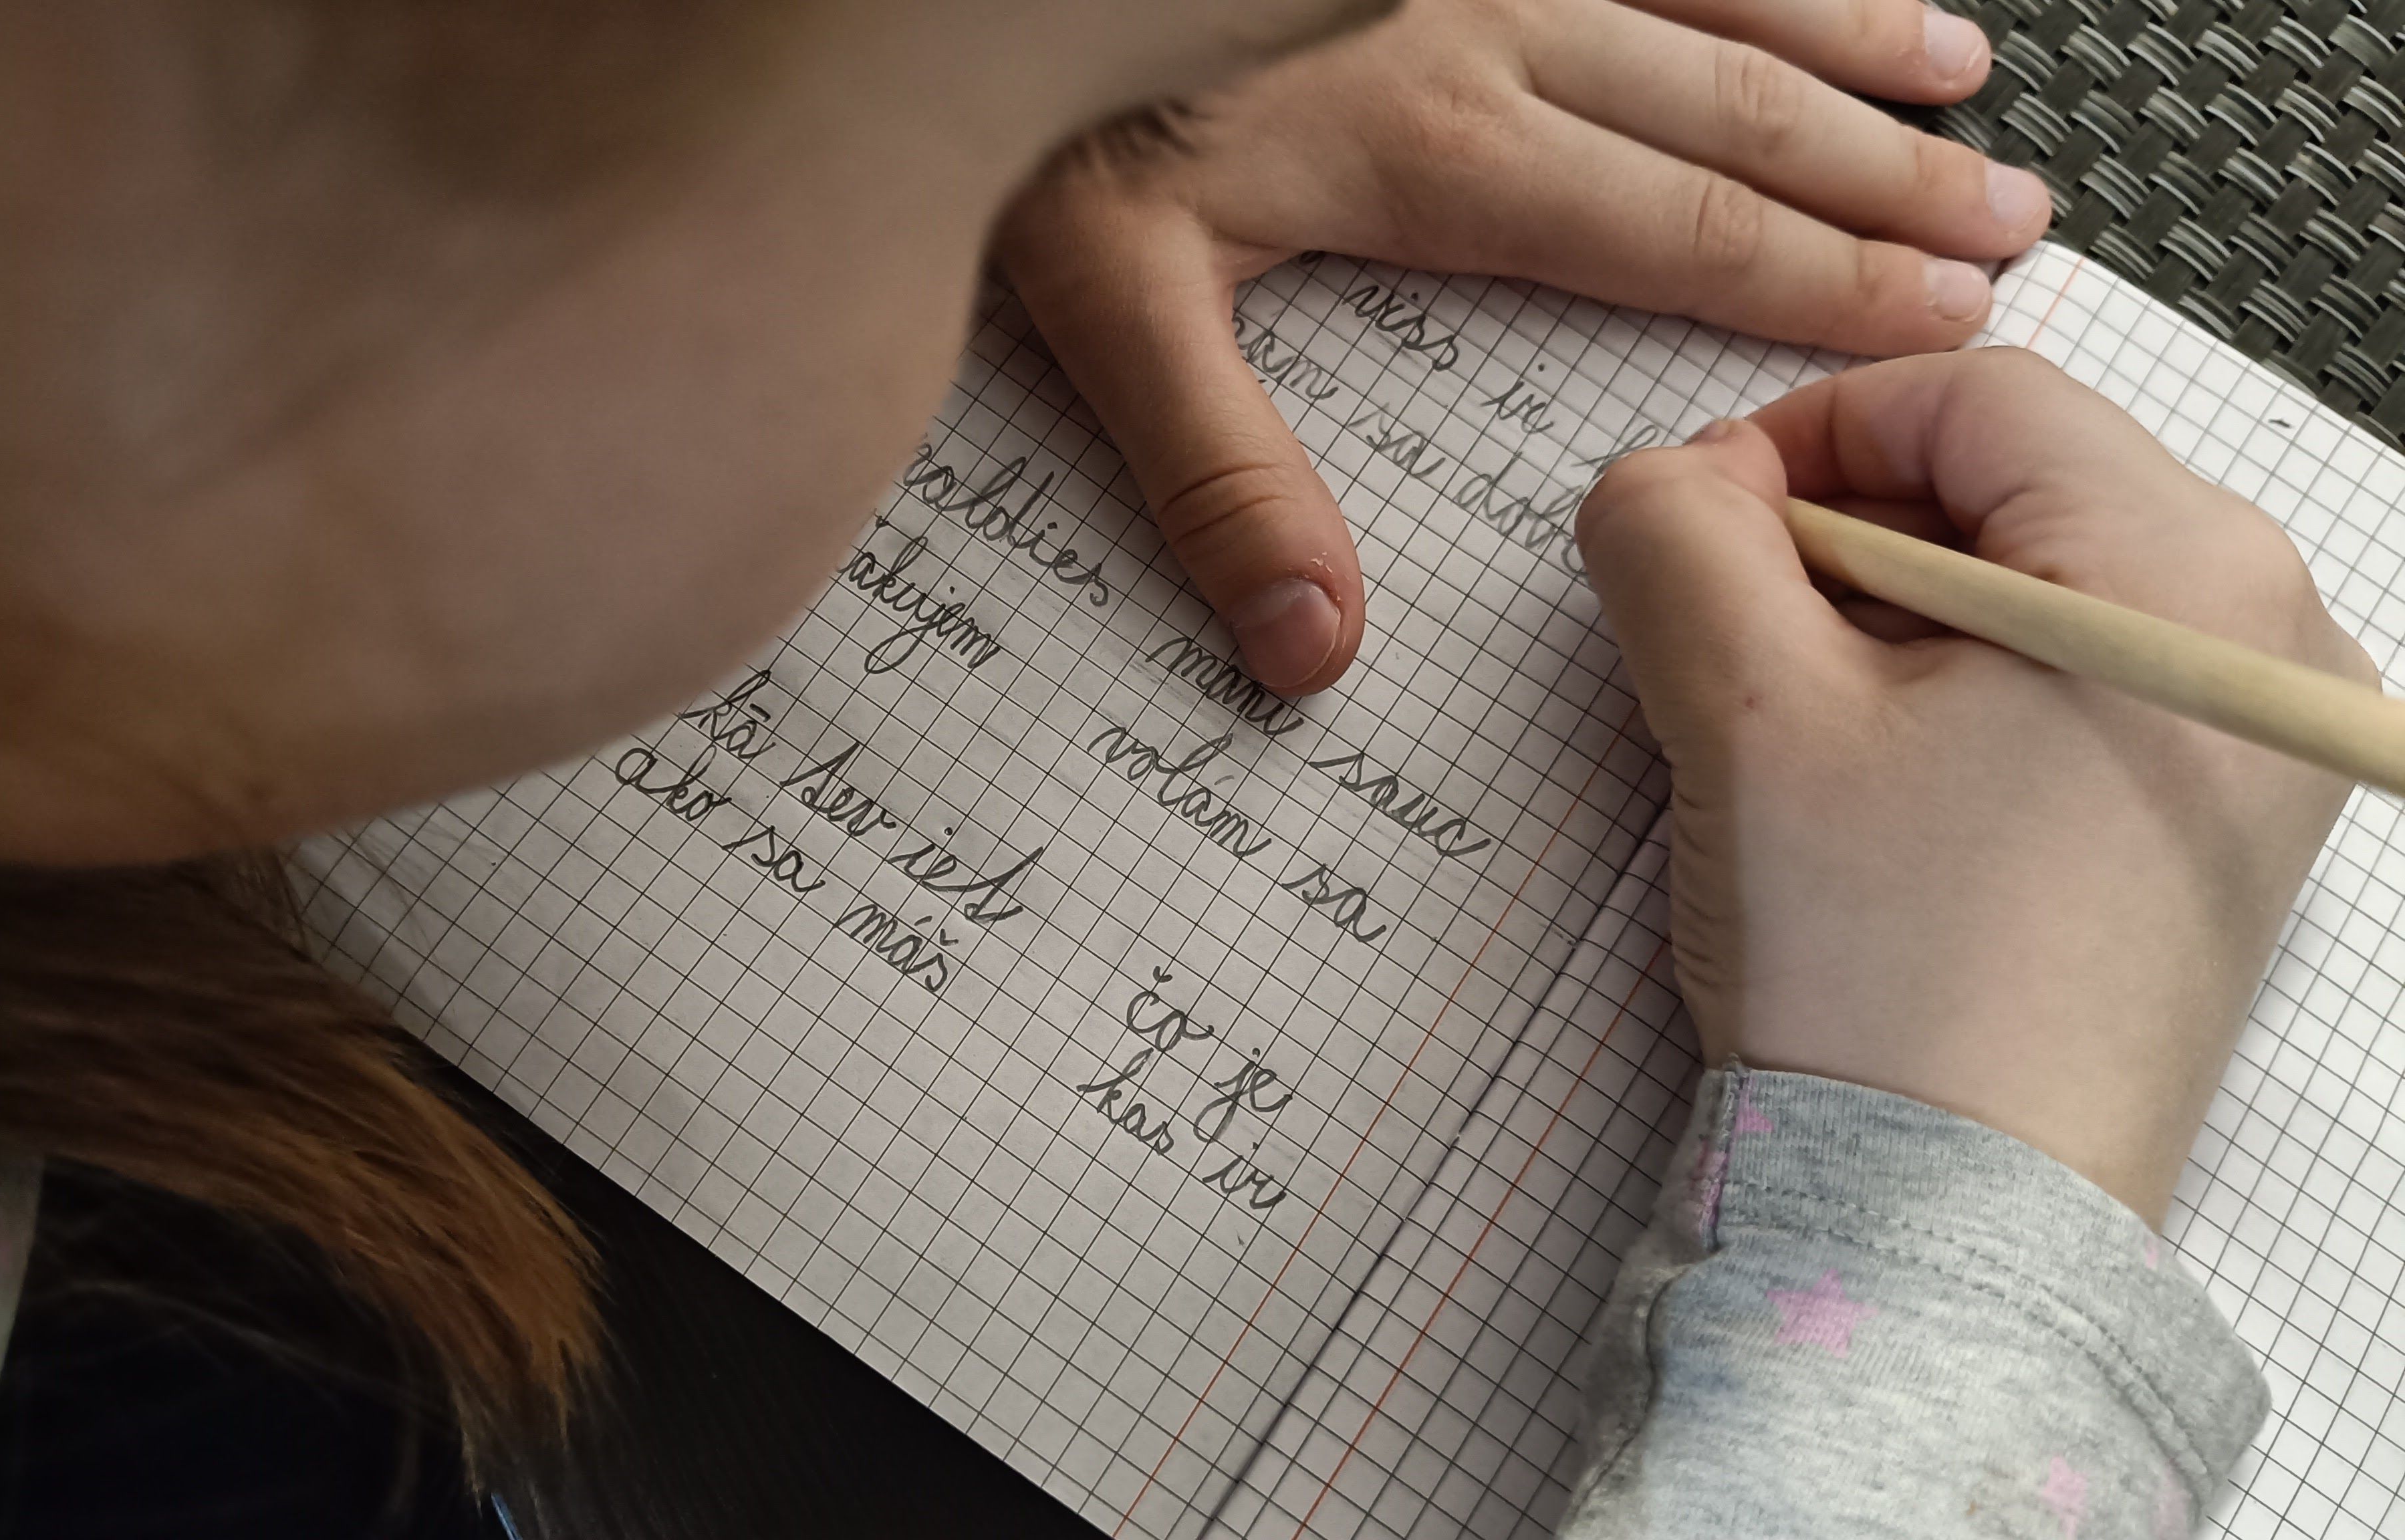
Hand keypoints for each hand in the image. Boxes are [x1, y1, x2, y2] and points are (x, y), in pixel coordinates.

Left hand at [1000, 0, 2050, 695]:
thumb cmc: (1039, 114)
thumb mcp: (1106, 304)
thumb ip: (1216, 478)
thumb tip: (1311, 649)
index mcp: (1429, 147)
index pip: (1670, 234)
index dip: (1817, 285)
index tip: (1938, 320)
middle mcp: (1486, 26)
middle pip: (1725, 118)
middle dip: (1874, 180)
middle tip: (2005, 230)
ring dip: (1841, 44)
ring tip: (1963, 84)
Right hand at [1575, 350, 2369, 1222]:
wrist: (1957, 1219)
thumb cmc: (1886, 976)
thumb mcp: (1742, 713)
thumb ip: (1676, 536)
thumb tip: (1667, 478)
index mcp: (2184, 569)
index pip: (1969, 395)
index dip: (1801, 432)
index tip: (1691, 519)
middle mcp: (2268, 633)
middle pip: (2013, 483)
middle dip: (1840, 538)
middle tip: (1722, 636)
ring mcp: (2257, 735)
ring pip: (2035, 585)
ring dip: (1887, 622)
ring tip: (1790, 731)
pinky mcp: (2224, 823)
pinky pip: (2074, 684)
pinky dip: (1955, 697)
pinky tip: (1873, 791)